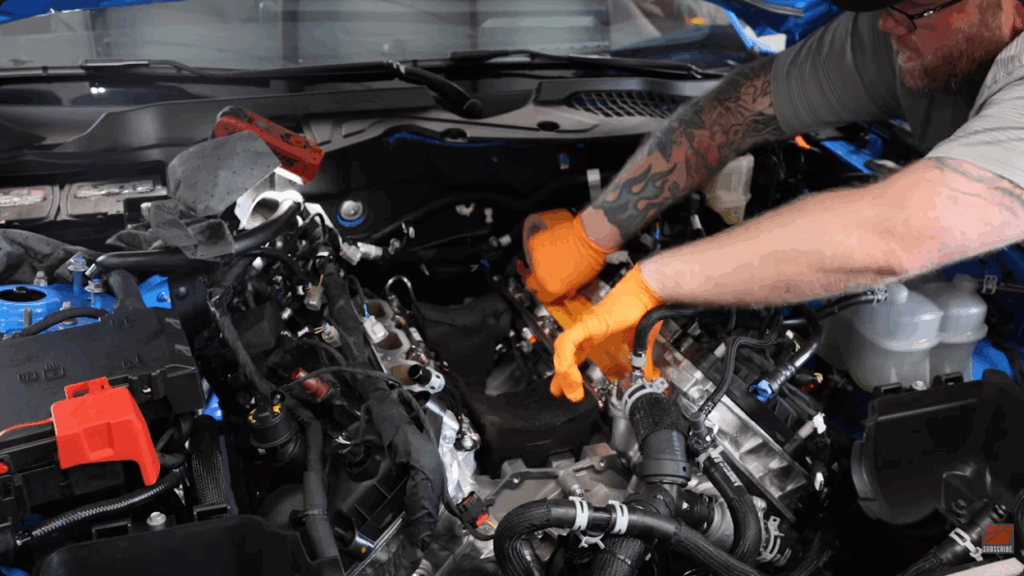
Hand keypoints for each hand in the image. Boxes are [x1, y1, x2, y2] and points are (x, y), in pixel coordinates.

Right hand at [521, 209, 611, 303]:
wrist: (591, 237)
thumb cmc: (592, 258)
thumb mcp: (582, 282)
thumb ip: (568, 288)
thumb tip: (566, 289)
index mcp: (552, 289)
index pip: (543, 298)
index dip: (547, 293)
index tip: (550, 288)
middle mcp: (541, 276)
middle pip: (531, 283)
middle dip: (539, 279)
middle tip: (549, 272)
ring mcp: (536, 259)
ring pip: (533, 264)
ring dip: (542, 262)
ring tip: (556, 255)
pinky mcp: (534, 243)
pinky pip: (534, 248)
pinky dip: (541, 247)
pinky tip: (552, 245)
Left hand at [550, 265, 664, 401]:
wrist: (648, 291)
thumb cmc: (644, 308)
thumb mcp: (640, 342)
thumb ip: (640, 359)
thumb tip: (646, 373)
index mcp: (597, 333)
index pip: (576, 354)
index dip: (569, 371)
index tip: (566, 387)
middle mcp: (588, 330)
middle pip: (564, 354)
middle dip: (560, 376)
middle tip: (562, 393)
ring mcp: (586, 325)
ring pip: (562, 349)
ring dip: (563, 371)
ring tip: (569, 389)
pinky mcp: (589, 323)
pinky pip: (568, 341)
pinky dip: (565, 358)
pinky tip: (568, 372)